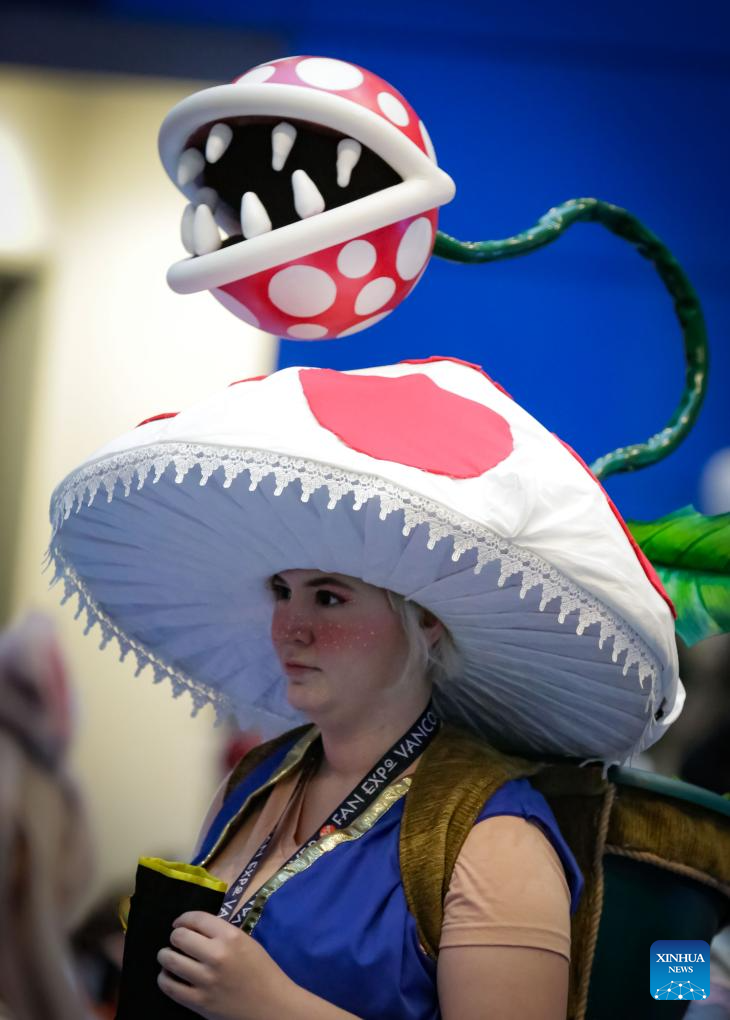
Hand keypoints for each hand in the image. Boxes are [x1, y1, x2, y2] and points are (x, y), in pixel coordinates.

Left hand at [157, 911, 288, 1019]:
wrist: (272, 1005)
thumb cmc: (261, 970)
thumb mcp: (245, 941)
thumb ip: (221, 933)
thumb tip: (194, 928)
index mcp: (230, 936)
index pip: (196, 918)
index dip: (183, 919)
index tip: (180, 924)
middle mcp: (216, 955)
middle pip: (179, 937)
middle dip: (175, 936)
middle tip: (177, 941)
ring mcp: (205, 980)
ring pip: (169, 959)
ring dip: (166, 955)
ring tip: (169, 956)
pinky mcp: (199, 1002)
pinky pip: (169, 986)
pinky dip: (164, 978)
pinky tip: (169, 976)